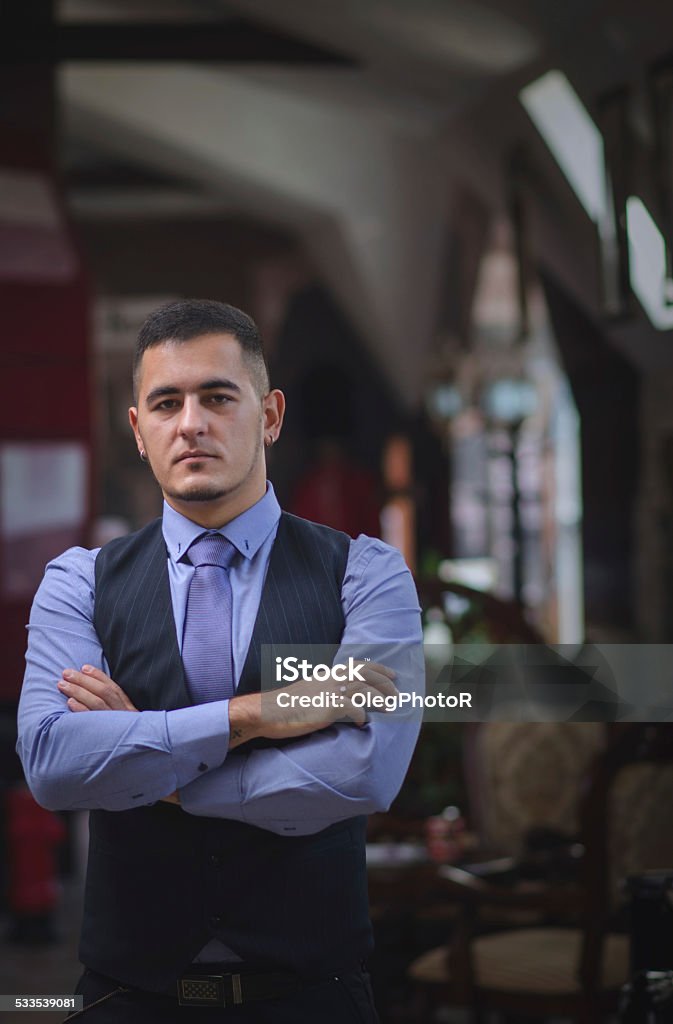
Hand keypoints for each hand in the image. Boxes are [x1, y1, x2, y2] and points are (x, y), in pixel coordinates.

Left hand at [57, 666, 178, 804]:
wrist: (155, 768)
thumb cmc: (140, 748)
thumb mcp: (134, 727)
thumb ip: (121, 714)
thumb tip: (101, 700)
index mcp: (132, 711)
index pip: (115, 688)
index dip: (99, 676)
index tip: (84, 667)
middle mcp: (127, 717)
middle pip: (104, 693)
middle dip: (83, 681)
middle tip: (66, 673)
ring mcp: (120, 728)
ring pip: (98, 705)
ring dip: (78, 692)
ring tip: (62, 686)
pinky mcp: (112, 740)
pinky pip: (95, 723)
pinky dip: (82, 711)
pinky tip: (70, 704)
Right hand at [228, 661, 398, 747]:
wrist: (266, 712)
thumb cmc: (285, 706)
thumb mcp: (307, 691)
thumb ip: (324, 690)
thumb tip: (338, 696)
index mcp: (327, 675)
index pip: (358, 665)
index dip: (378, 668)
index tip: (392, 674)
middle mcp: (330, 680)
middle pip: (366, 675)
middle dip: (385, 683)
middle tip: (397, 694)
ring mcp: (329, 693)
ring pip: (365, 691)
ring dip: (380, 699)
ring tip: (389, 708)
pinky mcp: (327, 709)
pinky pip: (353, 710)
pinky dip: (363, 716)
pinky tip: (364, 723)